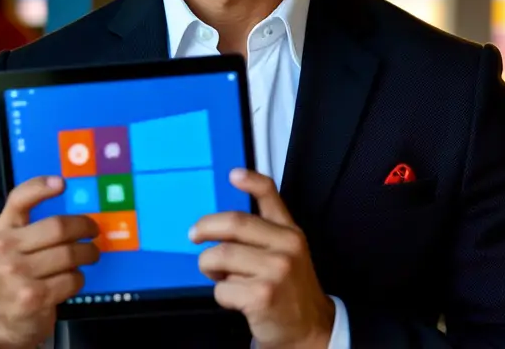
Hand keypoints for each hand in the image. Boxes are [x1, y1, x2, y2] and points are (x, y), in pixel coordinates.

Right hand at [0, 176, 99, 348]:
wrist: (0, 318)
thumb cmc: (13, 274)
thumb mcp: (11, 245)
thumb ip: (29, 224)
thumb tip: (68, 202)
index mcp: (0, 231)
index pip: (18, 200)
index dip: (40, 187)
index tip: (62, 183)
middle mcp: (4, 249)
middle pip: (57, 227)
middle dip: (84, 227)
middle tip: (94, 231)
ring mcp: (17, 274)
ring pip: (69, 254)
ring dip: (87, 254)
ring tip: (90, 254)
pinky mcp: (34, 297)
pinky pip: (72, 278)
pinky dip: (79, 277)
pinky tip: (73, 278)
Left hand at [191, 169, 333, 348]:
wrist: (309, 330)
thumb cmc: (290, 292)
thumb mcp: (288, 255)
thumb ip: (264, 233)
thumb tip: (222, 222)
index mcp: (290, 233)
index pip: (271, 196)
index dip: (251, 181)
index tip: (233, 174)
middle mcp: (286, 247)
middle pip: (233, 223)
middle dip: (206, 228)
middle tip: (194, 235)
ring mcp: (275, 270)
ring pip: (220, 256)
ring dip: (212, 269)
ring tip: (223, 277)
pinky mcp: (261, 294)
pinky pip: (221, 287)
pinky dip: (221, 295)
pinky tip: (236, 300)